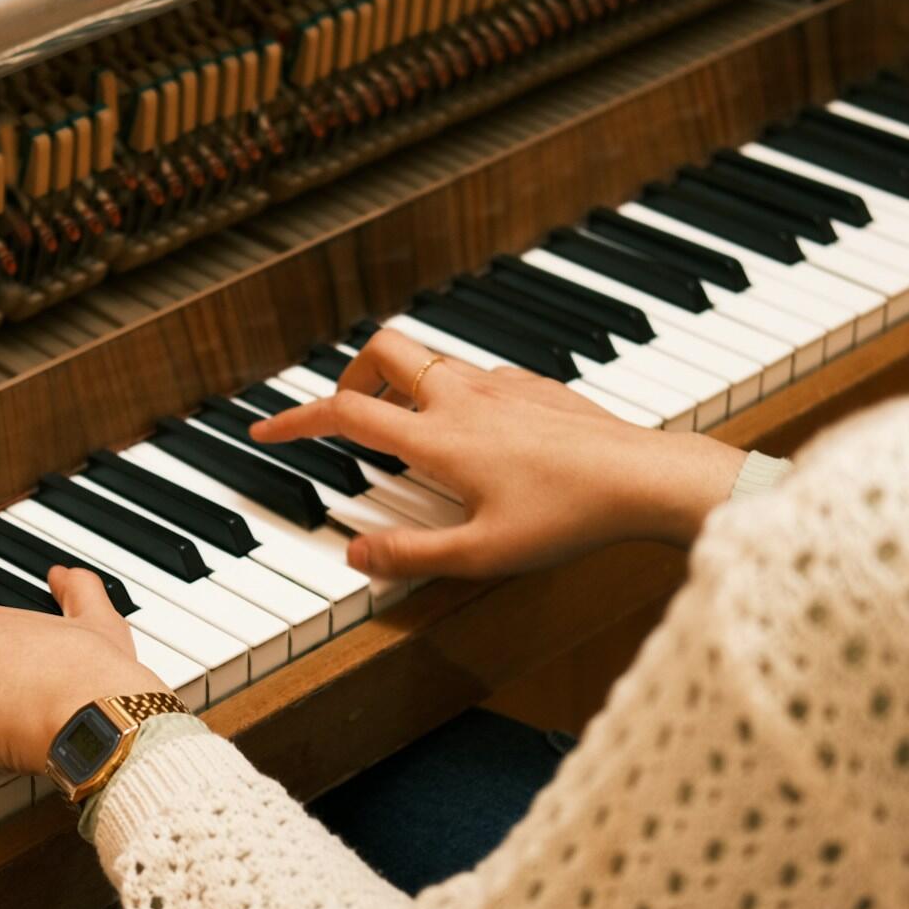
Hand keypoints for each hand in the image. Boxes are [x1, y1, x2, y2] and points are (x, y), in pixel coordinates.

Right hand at [247, 329, 747, 579]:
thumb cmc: (568, 518)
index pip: (346, 414)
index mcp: (437, 438)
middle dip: (349, 375)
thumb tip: (353, 555)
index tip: (265, 431)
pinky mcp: (533, 384)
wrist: (643, 478)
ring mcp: (500, 383)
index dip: (295, 421)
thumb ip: (409, 555)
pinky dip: (450, 393)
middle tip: (345, 415)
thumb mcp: (481, 554)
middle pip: (381, 353)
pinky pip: (473, 374)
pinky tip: (473, 435)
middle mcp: (461, 397)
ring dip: (401, 384)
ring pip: (428, 359)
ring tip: (404, 432)